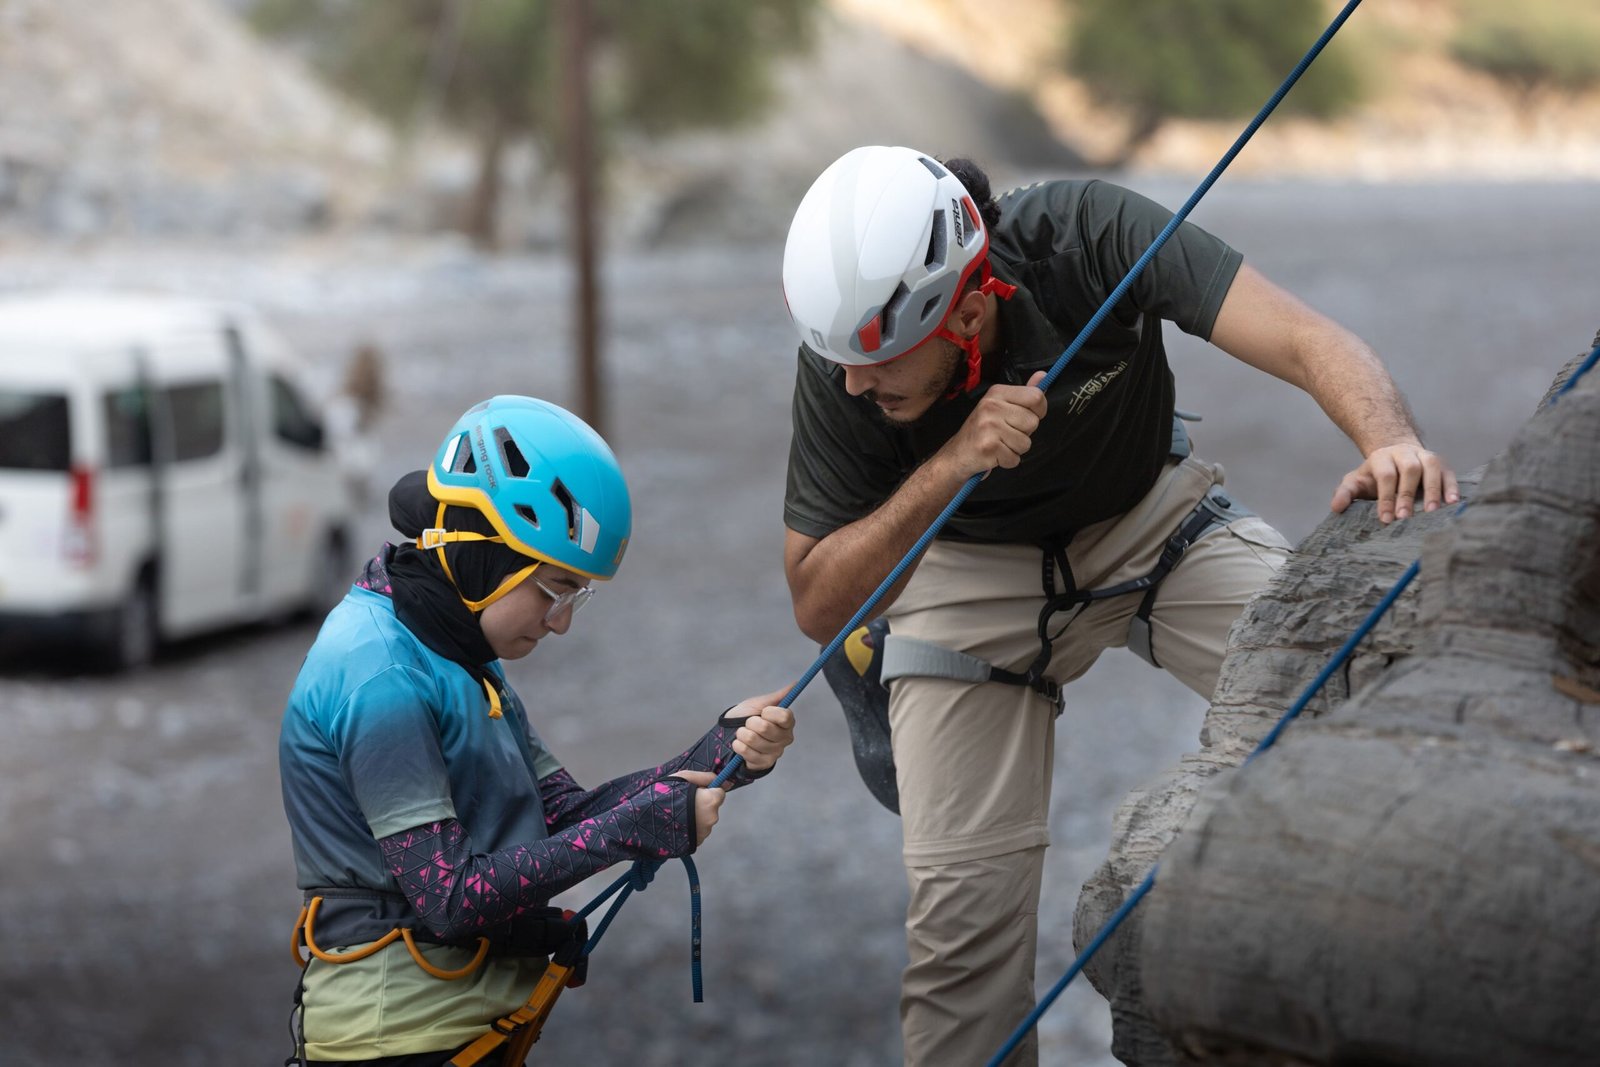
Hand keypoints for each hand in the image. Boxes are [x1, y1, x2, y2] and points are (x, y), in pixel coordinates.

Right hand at [670, 770, 724, 845]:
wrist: (647, 822)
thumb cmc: (664, 796)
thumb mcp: (683, 777)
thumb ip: (705, 777)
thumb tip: (724, 782)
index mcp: (711, 800)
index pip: (720, 792)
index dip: (708, 790)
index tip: (696, 791)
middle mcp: (712, 818)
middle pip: (713, 807)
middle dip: (702, 803)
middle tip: (684, 802)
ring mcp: (705, 832)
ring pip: (705, 819)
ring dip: (696, 816)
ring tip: (678, 813)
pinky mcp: (697, 842)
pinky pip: (698, 830)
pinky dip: (691, 827)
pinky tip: (678, 824)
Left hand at [727, 686, 796, 771]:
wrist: (731, 732)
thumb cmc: (748, 715)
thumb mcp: (762, 703)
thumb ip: (779, 696)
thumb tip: (796, 683)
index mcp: (787, 723)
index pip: (785, 717)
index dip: (770, 713)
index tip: (762, 711)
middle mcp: (785, 738)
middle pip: (766, 728)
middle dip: (751, 722)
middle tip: (749, 722)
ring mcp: (775, 752)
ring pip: (753, 739)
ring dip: (742, 733)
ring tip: (742, 732)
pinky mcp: (764, 763)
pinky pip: (747, 752)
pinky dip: (738, 745)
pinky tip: (739, 743)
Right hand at [936, 370, 1046, 478]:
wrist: (957, 455)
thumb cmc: (983, 431)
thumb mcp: (1002, 406)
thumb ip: (1024, 394)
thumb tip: (1043, 375)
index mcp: (997, 392)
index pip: (1035, 397)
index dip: (1038, 411)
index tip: (1025, 417)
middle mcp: (991, 406)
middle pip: (1033, 422)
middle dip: (1024, 433)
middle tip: (1005, 434)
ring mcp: (988, 426)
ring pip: (1026, 443)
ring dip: (1016, 449)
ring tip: (999, 444)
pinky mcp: (988, 447)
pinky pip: (1015, 458)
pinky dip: (1007, 461)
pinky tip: (994, 455)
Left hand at [1331, 441, 1458, 522]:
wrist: (1395, 455)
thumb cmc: (1374, 475)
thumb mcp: (1355, 481)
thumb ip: (1346, 493)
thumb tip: (1336, 507)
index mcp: (1382, 458)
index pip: (1385, 476)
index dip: (1386, 497)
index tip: (1386, 519)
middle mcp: (1405, 453)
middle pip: (1409, 470)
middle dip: (1407, 494)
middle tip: (1404, 518)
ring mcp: (1425, 456)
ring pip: (1431, 467)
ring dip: (1433, 490)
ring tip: (1431, 512)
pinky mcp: (1442, 464)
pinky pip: (1449, 473)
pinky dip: (1452, 486)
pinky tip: (1453, 502)